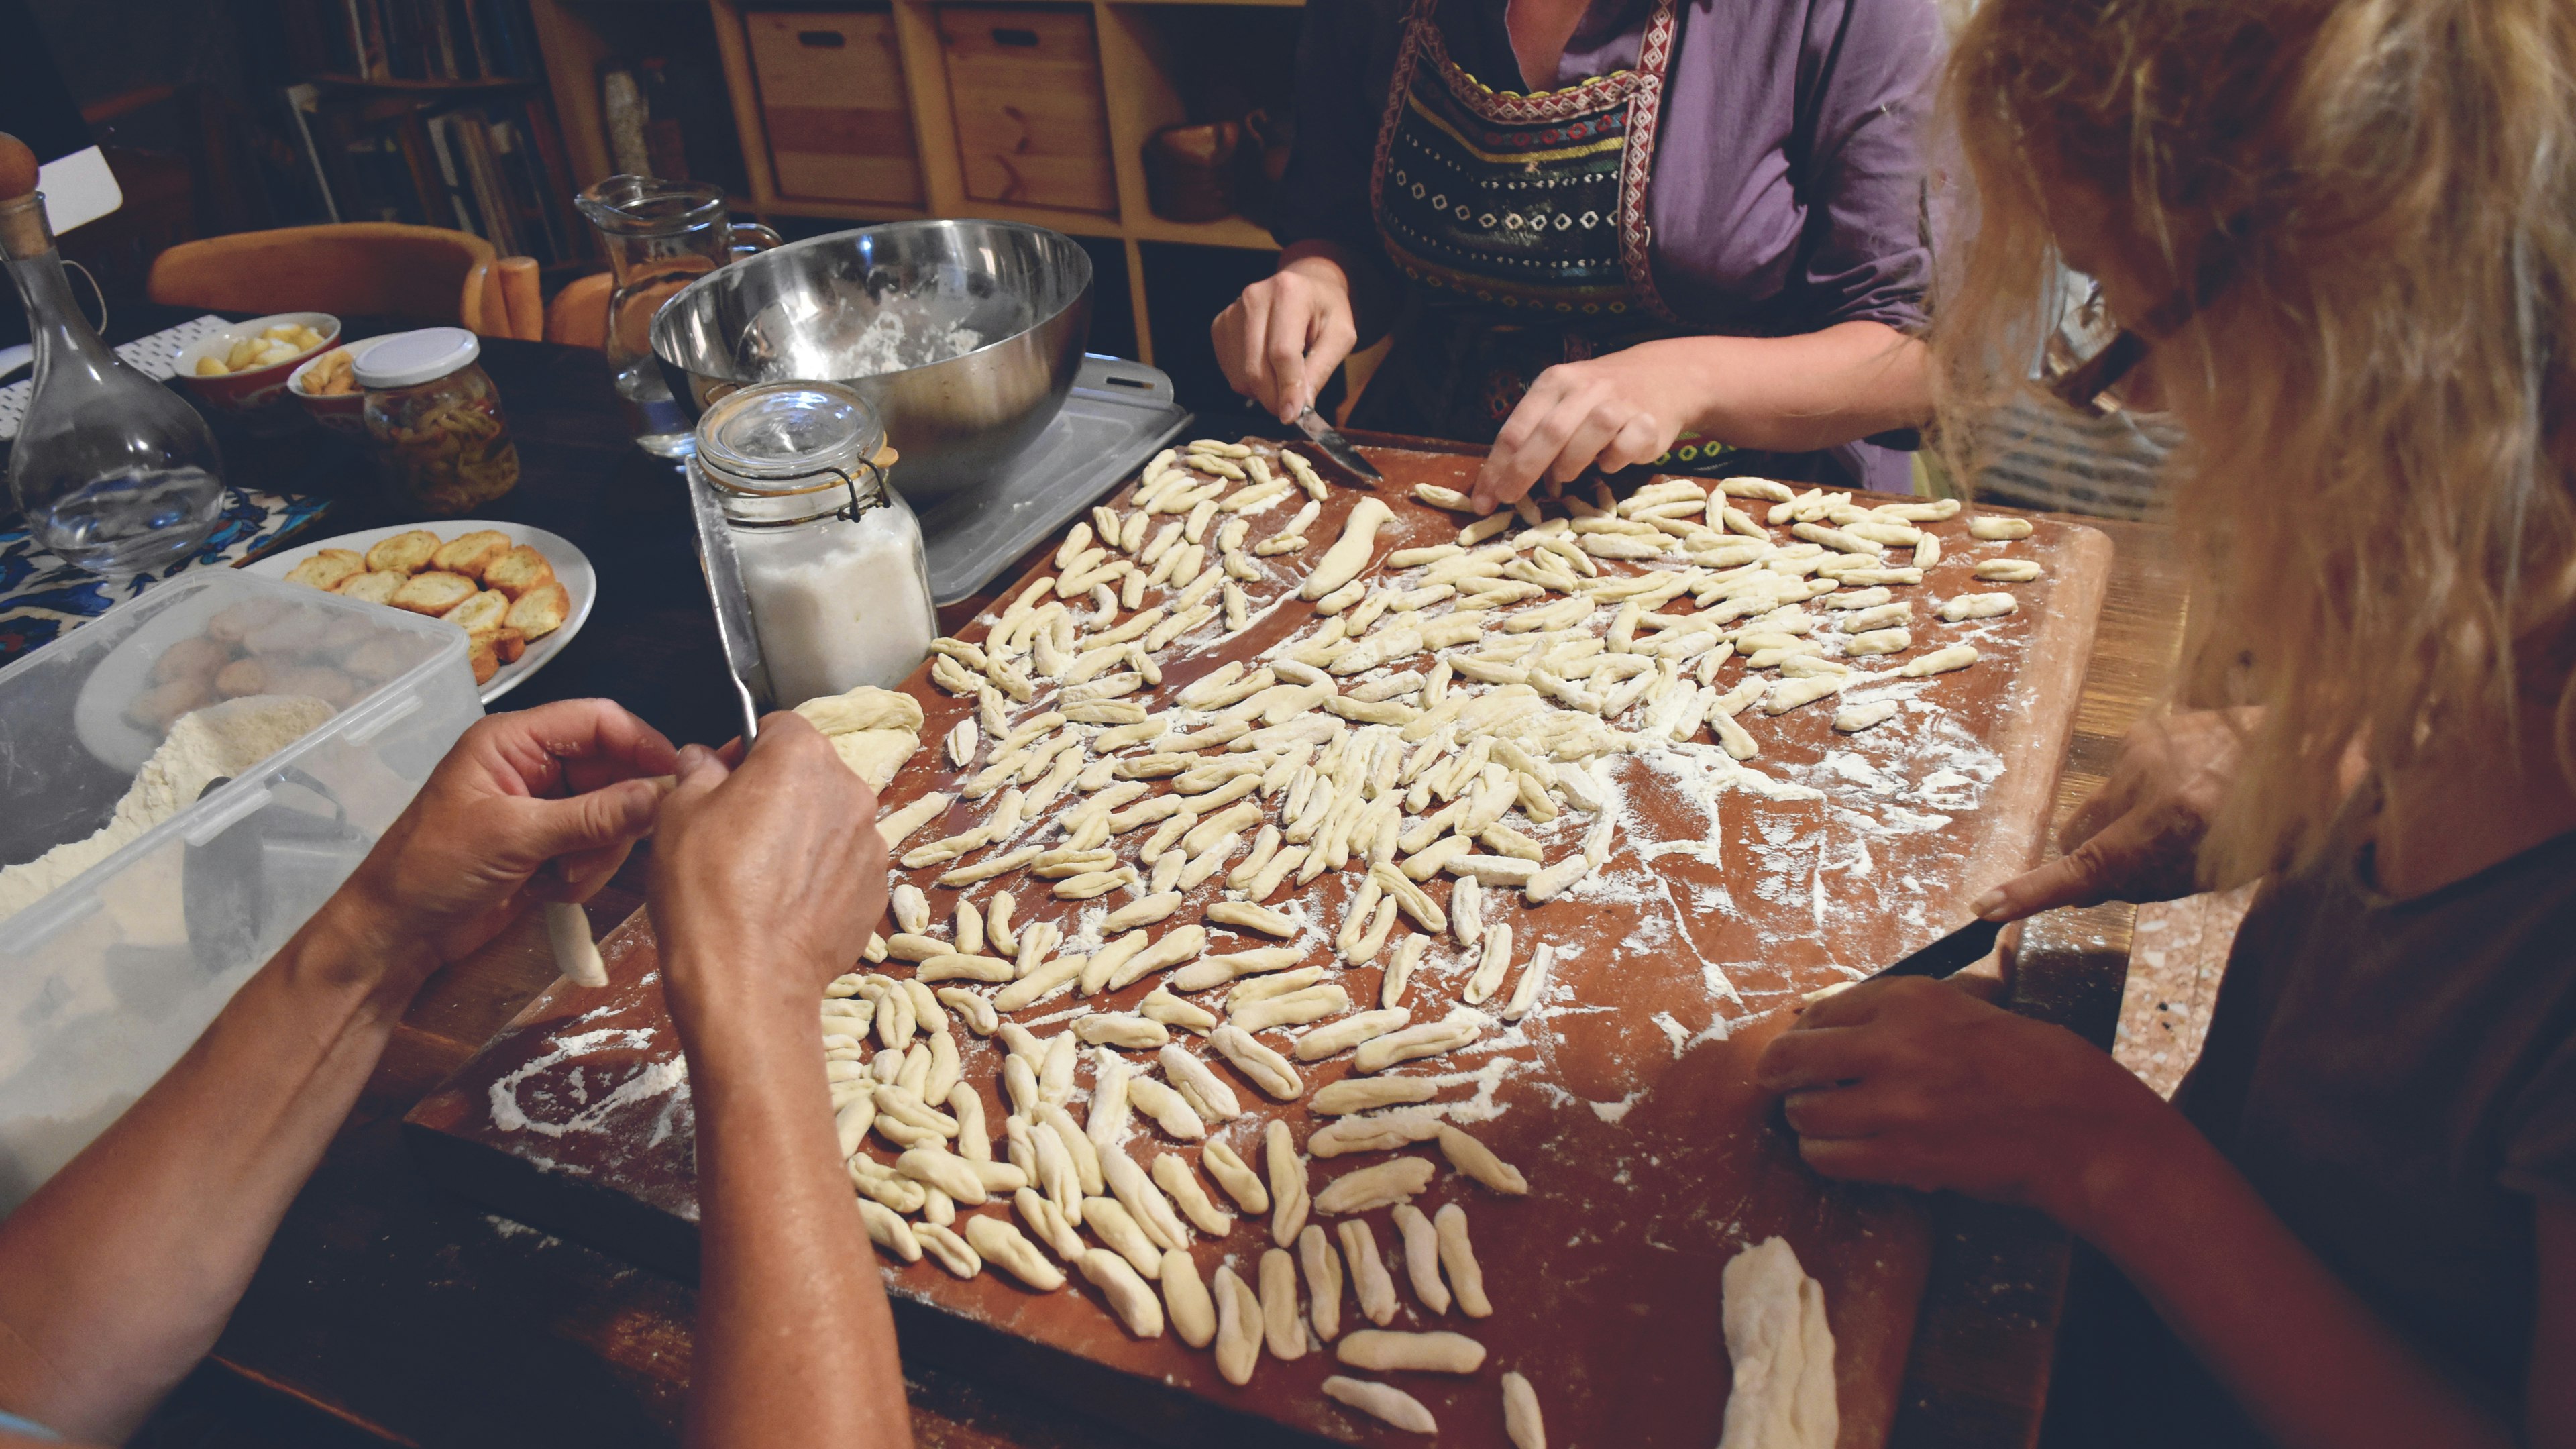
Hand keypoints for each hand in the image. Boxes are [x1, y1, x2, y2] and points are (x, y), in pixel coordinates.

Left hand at [330, 698, 676, 983]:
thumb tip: (659, 795)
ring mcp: (542, 808)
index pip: (597, 721)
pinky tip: (552, 890)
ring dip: (598, 851)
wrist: (397, 933)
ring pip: (611, 813)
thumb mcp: (513, 837)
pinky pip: (596, 847)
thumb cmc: (435, 869)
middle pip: (612, 769)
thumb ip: (591, 816)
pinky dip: (585, 871)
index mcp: (513, 741)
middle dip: (616, 813)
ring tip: (562, 876)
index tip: (675, 781)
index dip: (642, 745)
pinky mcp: (548, 846)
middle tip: (603, 849)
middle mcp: (533, 766)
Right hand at [647, 714, 887, 1033]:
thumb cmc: (706, 891)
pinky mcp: (876, 889)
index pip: (777, 726)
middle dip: (774, 791)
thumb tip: (704, 758)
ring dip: (799, 833)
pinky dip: (817, 874)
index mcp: (803, 757)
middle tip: (733, 831)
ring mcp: (870, 843)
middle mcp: (850, 791)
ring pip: (828, 820)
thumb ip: (697, 770)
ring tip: (757, 875)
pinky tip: (782, 904)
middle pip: (809, 773)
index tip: (719, 781)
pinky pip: (842, 865)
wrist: (747, 980)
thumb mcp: (677, 813)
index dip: (743, 749)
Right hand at [1213, 255, 1359, 422]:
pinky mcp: (1221, 326)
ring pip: (1240, 375)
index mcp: (1289, 293)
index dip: (1286, 389)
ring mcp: (1232, 311)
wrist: (1303, 284)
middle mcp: (1254, 298)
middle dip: (1273, 398)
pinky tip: (1266, 369)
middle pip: (1256, 368)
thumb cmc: (1325, 310)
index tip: (1292, 415)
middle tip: (1290, 409)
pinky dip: (1249, 382)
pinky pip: (1230, 371)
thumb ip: (1321, 370)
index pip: (1282, 352)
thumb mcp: (1340, 336)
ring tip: (1283, 380)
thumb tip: (1299, 407)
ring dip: (1262, 393)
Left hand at [1470, 347, 1690, 512]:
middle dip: (1522, 472)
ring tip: (1562, 477)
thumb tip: (1503, 481)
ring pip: (1585, 441)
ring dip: (1568, 465)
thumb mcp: (1563, 401)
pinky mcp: (1647, 423)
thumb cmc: (1600, 396)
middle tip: (1508, 500)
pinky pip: (1622, 451)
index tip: (1484, 498)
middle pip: (1548, 435)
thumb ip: (1536, 433)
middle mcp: (1585, 388)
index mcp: (1555, 382)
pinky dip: (1610, 463)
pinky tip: (1607, 463)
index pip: (1517, 428)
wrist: (1663, 375)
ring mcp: (1619, 404)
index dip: (1497, 466)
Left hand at [1755, 976, 2182, 1231]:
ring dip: (1805, 1120)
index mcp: (1910, 999)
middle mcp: (1894, 1044)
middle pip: (1792, 1058)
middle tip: (1781, 1083)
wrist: (2078, 1126)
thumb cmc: (2030, 1065)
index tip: (1803, 1045)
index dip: (1805, 1032)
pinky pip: (1829, 1158)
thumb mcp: (1963, 1011)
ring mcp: (1895, 1104)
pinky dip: (1825, 1156)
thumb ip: (1899, 1015)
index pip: (1821, 1010)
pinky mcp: (1902, 1156)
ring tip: (1821, 1121)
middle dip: (1779, 1073)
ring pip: (1805, 1113)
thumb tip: (1831, 1023)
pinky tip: (1841, 1151)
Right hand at [1972, 708, 2253, 921]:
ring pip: (2099, 803)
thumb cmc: (2278, 827)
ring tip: (2188, 819)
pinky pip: (2122, 773)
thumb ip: (2144, 878)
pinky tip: (2190, 788)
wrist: (2324, 754)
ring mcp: (2146, 744)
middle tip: (2148, 865)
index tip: (1986, 907)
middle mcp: (2148, 773)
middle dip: (2097, 853)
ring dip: (2124, 819)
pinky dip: (2142, 790)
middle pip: (2080, 832)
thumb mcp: (2214, 871)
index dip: (2032, 892)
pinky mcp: (2149, 727)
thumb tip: (2087, 885)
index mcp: (2171, 816)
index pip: (2086, 865)